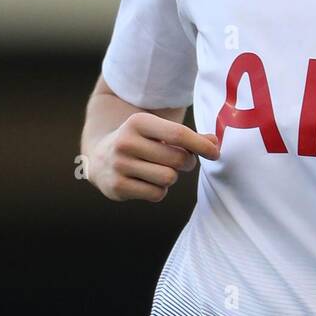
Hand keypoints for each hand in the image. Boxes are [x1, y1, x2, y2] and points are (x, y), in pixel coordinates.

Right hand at [88, 113, 218, 201]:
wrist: (100, 158)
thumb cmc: (141, 142)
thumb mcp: (159, 132)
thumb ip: (188, 137)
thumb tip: (215, 143)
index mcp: (138, 122)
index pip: (179, 134)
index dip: (202, 145)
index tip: (215, 153)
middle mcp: (126, 142)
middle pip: (177, 159)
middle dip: (186, 162)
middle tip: (180, 160)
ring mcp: (119, 165)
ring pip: (168, 178)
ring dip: (171, 177)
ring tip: (159, 170)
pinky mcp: (117, 186)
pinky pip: (157, 194)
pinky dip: (159, 190)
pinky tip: (147, 181)